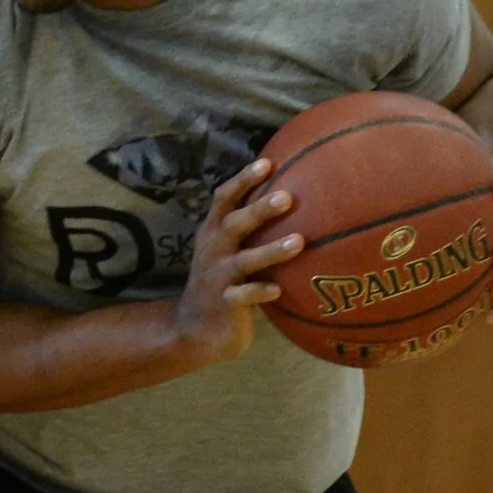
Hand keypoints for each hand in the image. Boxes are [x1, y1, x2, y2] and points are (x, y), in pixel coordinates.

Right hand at [173, 157, 301, 366]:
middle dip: (259, 209)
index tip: (267, 163)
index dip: (243, 180)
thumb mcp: (227, 251)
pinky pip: (242, 297)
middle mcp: (213, 251)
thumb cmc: (222, 282)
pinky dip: (259, 292)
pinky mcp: (223, 304)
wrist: (193, 329)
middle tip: (287, 197)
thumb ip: (248, 229)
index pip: (224, 199)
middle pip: (234, 224)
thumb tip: (292, 198)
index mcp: (213, 233)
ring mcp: (217, 278)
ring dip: (270, 250)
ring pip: (243, 260)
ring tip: (299, 242)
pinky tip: (278, 290)